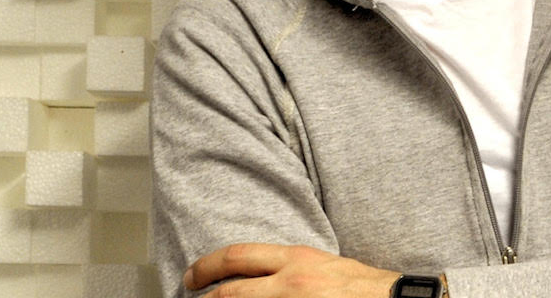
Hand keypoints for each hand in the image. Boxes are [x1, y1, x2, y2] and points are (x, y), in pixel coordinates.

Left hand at [183, 243, 399, 296]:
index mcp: (295, 260)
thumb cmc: (359, 286)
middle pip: (231, 290)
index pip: (238, 256)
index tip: (192, 276)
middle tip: (191, 296)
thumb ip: (287, 267)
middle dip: (205, 297)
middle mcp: (290, 284)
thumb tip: (253, 277)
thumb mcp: (320, 263)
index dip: (207, 266)